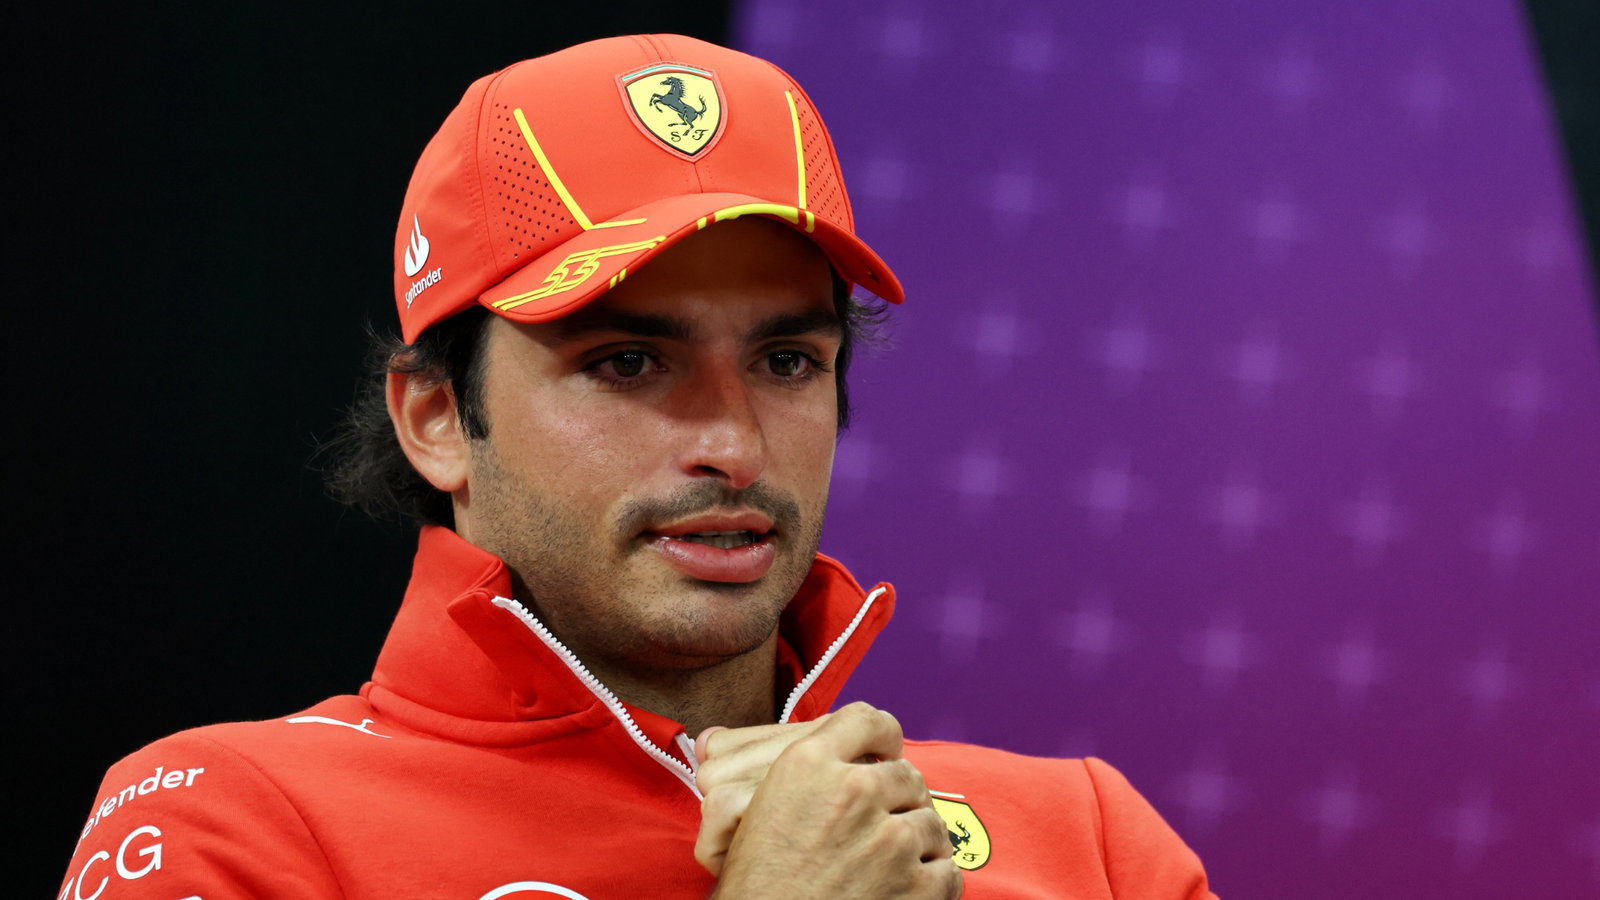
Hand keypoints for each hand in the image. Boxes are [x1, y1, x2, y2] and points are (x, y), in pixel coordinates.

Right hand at [695, 702, 960, 898]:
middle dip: (900, 797)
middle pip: (906, 774)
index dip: (883, 736)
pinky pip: (946, 870)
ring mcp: (888, 840)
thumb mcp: (737, 811)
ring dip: (918, 841)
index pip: (868, 720)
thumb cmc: (750, 885)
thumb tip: (722, 739)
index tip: (885, 752)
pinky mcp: (913, 886)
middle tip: (886, 819)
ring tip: (897, 861)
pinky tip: (912, 888)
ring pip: (931, 821)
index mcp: (807, 764)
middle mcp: (852, 791)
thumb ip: (757, 764)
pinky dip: (934, 880)